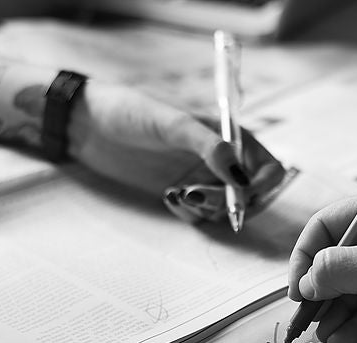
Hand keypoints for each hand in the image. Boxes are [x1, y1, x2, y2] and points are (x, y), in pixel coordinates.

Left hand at [67, 80, 285, 221]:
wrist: (88, 125)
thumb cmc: (130, 111)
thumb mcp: (172, 124)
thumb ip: (210, 147)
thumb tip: (241, 176)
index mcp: (231, 136)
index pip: (268, 168)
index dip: (261, 185)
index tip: (242, 195)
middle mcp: (223, 160)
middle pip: (249, 196)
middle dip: (229, 203)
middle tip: (196, 196)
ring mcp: (204, 179)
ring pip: (224, 211)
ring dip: (207, 209)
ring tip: (177, 194)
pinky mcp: (184, 194)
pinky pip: (200, 216)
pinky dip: (188, 213)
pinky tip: (168, 196)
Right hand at [287, 185, 356, 342]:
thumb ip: (339, 271)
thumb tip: (305, 282)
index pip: (328, 224)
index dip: (306, 256)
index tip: (297, 289)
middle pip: (339, 259)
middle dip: (320, 291)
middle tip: (303, 318)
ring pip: (355, 288)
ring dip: (337, 312)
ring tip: (322, 336)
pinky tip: (343, 342)